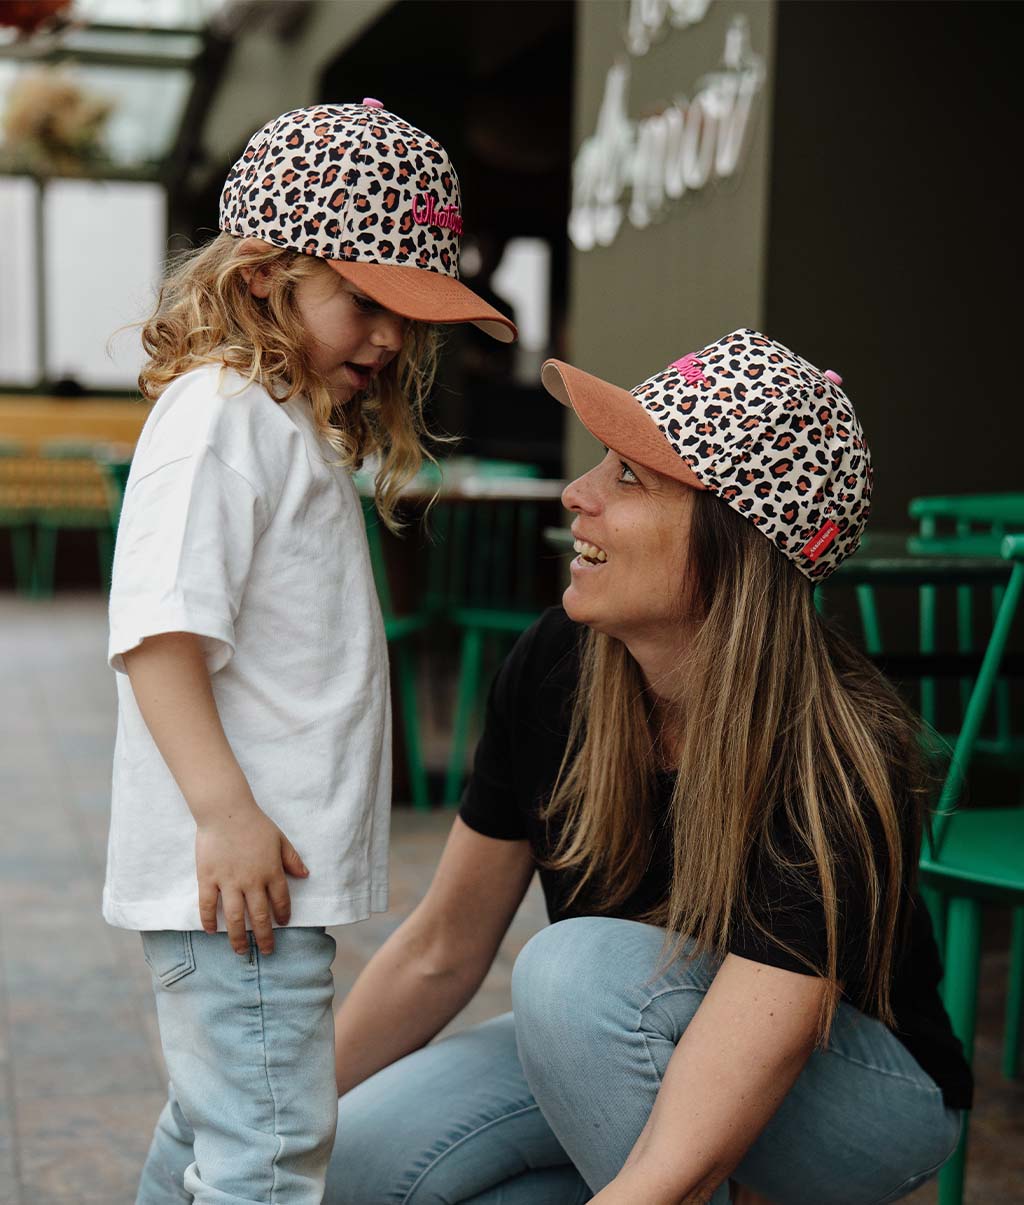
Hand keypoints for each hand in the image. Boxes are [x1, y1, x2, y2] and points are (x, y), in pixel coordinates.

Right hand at [195, 798, 308, 955]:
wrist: (226, 811)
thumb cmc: (255, 823)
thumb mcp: (280, 839)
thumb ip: (292, 859)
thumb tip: (305, 875)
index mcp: (271, 871)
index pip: (280, 900)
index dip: (283, 914)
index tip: (282, 924)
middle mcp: (252, 881)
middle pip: (260, 916)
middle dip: (265, 937)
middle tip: (266, 951)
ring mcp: (229, 882)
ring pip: (235, 917)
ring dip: (238, 938)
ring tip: (240, 951)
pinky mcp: (208, 879)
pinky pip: (208, 905)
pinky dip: (208, 920)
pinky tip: (211, 932)